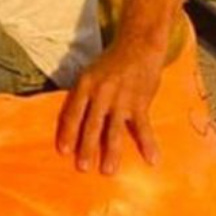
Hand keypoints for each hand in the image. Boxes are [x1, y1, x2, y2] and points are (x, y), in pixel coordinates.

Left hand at [55, 41, 163, 174]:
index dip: (67, 132)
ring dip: (111, 152)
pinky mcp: (140, 102)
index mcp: (85, 85)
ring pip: (114, 130)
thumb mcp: (90, 74)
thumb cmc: (111, 62)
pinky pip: (143, 127)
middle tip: (82, 167)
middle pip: (91, 125)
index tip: (63, 151)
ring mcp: (122, 99)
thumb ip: (83, 96)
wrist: (138, 45)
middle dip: (86, 148)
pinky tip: (151, 160)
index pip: (73, 112)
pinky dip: (148, 144)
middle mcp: (101, 93)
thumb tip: (72, 122)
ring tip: (108, 170)